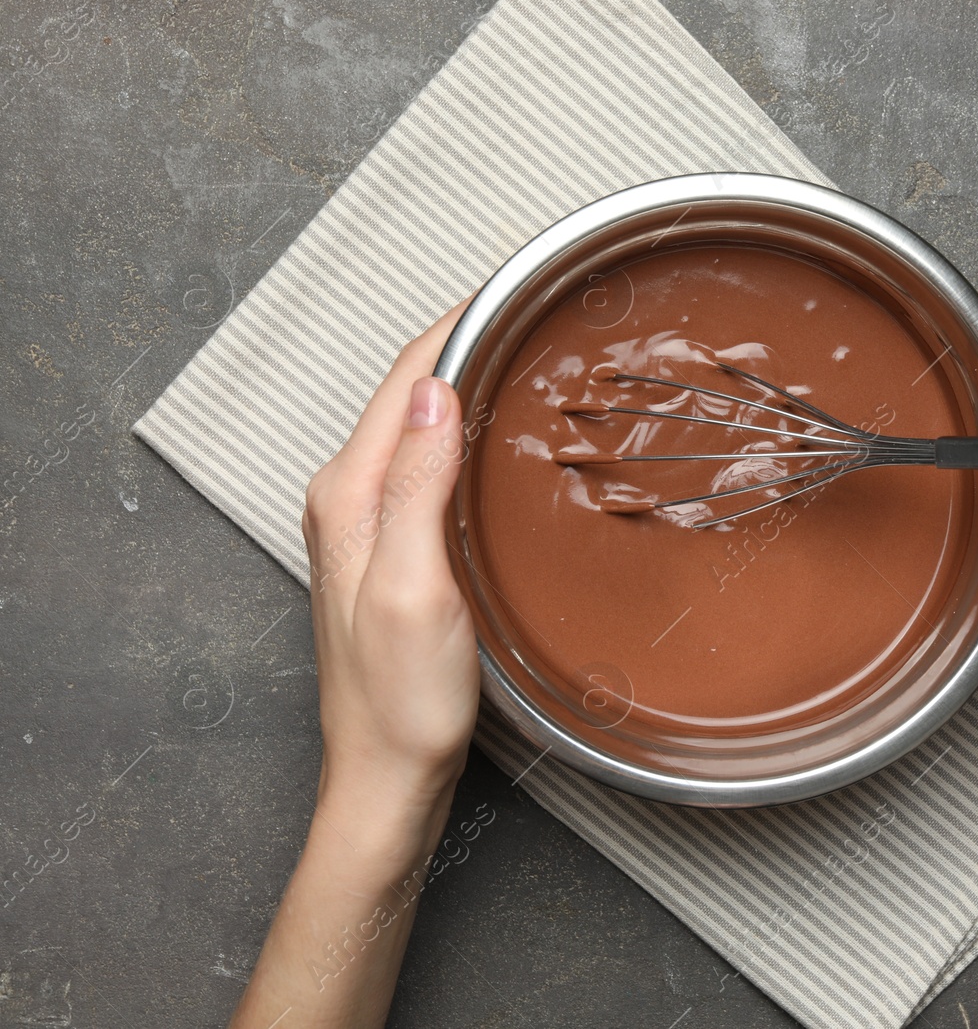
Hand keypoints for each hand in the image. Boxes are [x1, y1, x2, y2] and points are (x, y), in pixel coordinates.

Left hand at [232, 300, 482, 1028]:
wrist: (387, 778)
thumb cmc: (402, 703)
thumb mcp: (417, 588)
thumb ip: (416, 485)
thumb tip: (431, 392)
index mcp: (349, 496)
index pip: (405, 378)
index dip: (460, 321)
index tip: (516, 285)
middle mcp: (349, 499)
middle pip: (411, 391)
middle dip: (470, 339)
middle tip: (541, 308)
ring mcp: (368, 524)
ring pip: (422, 425)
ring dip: (471, 382)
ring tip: (532, 352)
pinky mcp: (393, 548)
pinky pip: (429, 463)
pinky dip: (467, 431)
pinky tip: (506, 435)